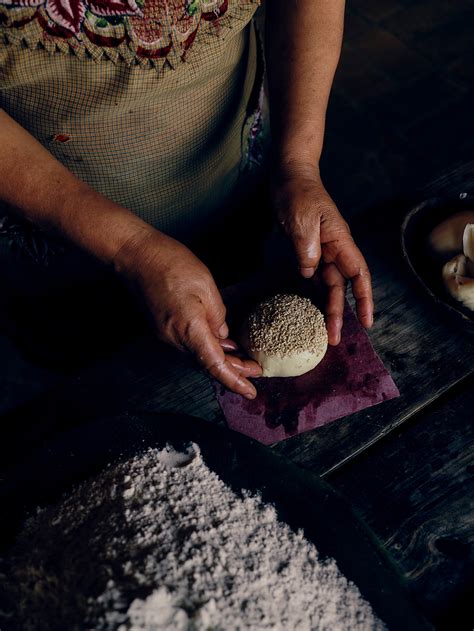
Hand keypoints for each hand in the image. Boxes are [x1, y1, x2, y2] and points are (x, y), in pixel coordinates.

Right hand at [114, 228, 260, 397]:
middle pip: (208, 364)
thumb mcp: (207, 287)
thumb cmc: (171, 264)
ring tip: (244, 358)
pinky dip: (207, 348)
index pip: (215, 366)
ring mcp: (166, 335)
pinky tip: (221, 343)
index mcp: (190, 329)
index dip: (234, 381)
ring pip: (199, 355)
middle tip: (256, 370)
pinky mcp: (162, 328)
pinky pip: (189, 344)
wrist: (135, 255)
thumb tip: (223, 336)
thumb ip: (218, 316)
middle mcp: (175, 339)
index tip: (250, 392)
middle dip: (234, 370)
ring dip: (221, 359)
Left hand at [271, 163, 373, 344]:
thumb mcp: (301, 218)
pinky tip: (308, 309)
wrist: (288, 175)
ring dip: (327, 307)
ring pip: (328, 285)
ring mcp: (321, 250)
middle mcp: (334, 248)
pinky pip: (313, 276)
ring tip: (322, 331)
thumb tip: (311, 272)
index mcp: (340, 240)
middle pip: (342, 286)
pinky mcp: (307, 250)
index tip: (367, 321)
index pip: (358, 274)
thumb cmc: (298, 192)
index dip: (364, 299)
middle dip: (340, 313)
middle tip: (333, 338)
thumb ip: (307, 247)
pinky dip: (313, 293)